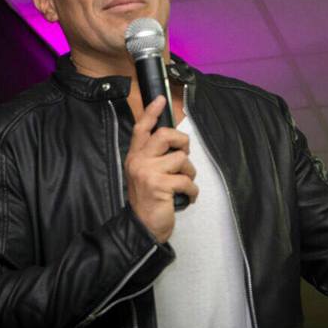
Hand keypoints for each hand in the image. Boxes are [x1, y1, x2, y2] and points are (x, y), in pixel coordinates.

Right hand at [125, 96, 197, 242]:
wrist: (141, 228)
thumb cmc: (148, 200)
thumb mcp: (144, 175)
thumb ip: (153, 158)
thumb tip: (175, 142)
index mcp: (134, 156)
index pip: (141, 128)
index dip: (151, 112)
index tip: (160, 99)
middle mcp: (138, 161)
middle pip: (164, 135)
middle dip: (181, 141)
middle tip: (184, 154)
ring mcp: (147, 172)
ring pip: (180, 159)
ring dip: (189, 173)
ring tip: (184, 185)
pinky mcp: (159, 185)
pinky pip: (186, 180)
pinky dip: (192, 190)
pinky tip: (188, 197)